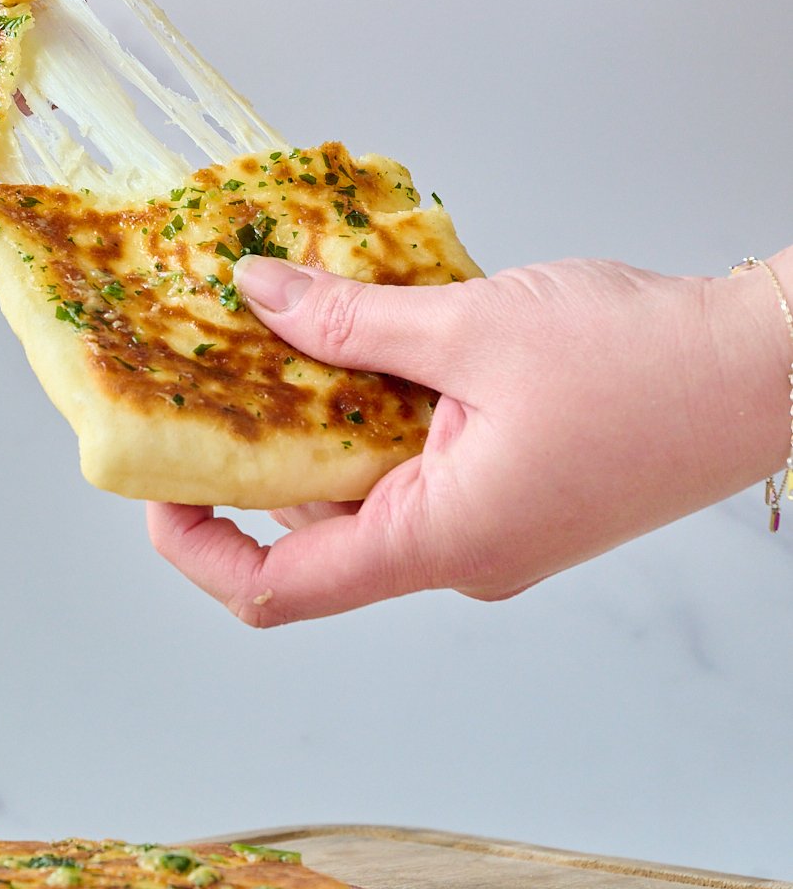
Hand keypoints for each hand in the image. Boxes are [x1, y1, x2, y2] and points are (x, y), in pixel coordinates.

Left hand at [148, 251, 790, 624]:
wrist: (767, 371)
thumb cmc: (648, 364)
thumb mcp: (475, 326)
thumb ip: (351, 321)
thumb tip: (257, 298)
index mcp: (440, 541)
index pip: (274, 589)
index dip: (195, 546)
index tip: (157, 484)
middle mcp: (458, 556)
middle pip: (311, 533)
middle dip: (254, 455)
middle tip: (214, 368)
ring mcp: (489, 533)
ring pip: (366, 492)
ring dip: (321, 422)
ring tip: (291, 331)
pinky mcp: (515, 500)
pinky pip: (418, 470)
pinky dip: (380, 414)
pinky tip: (375, 339)